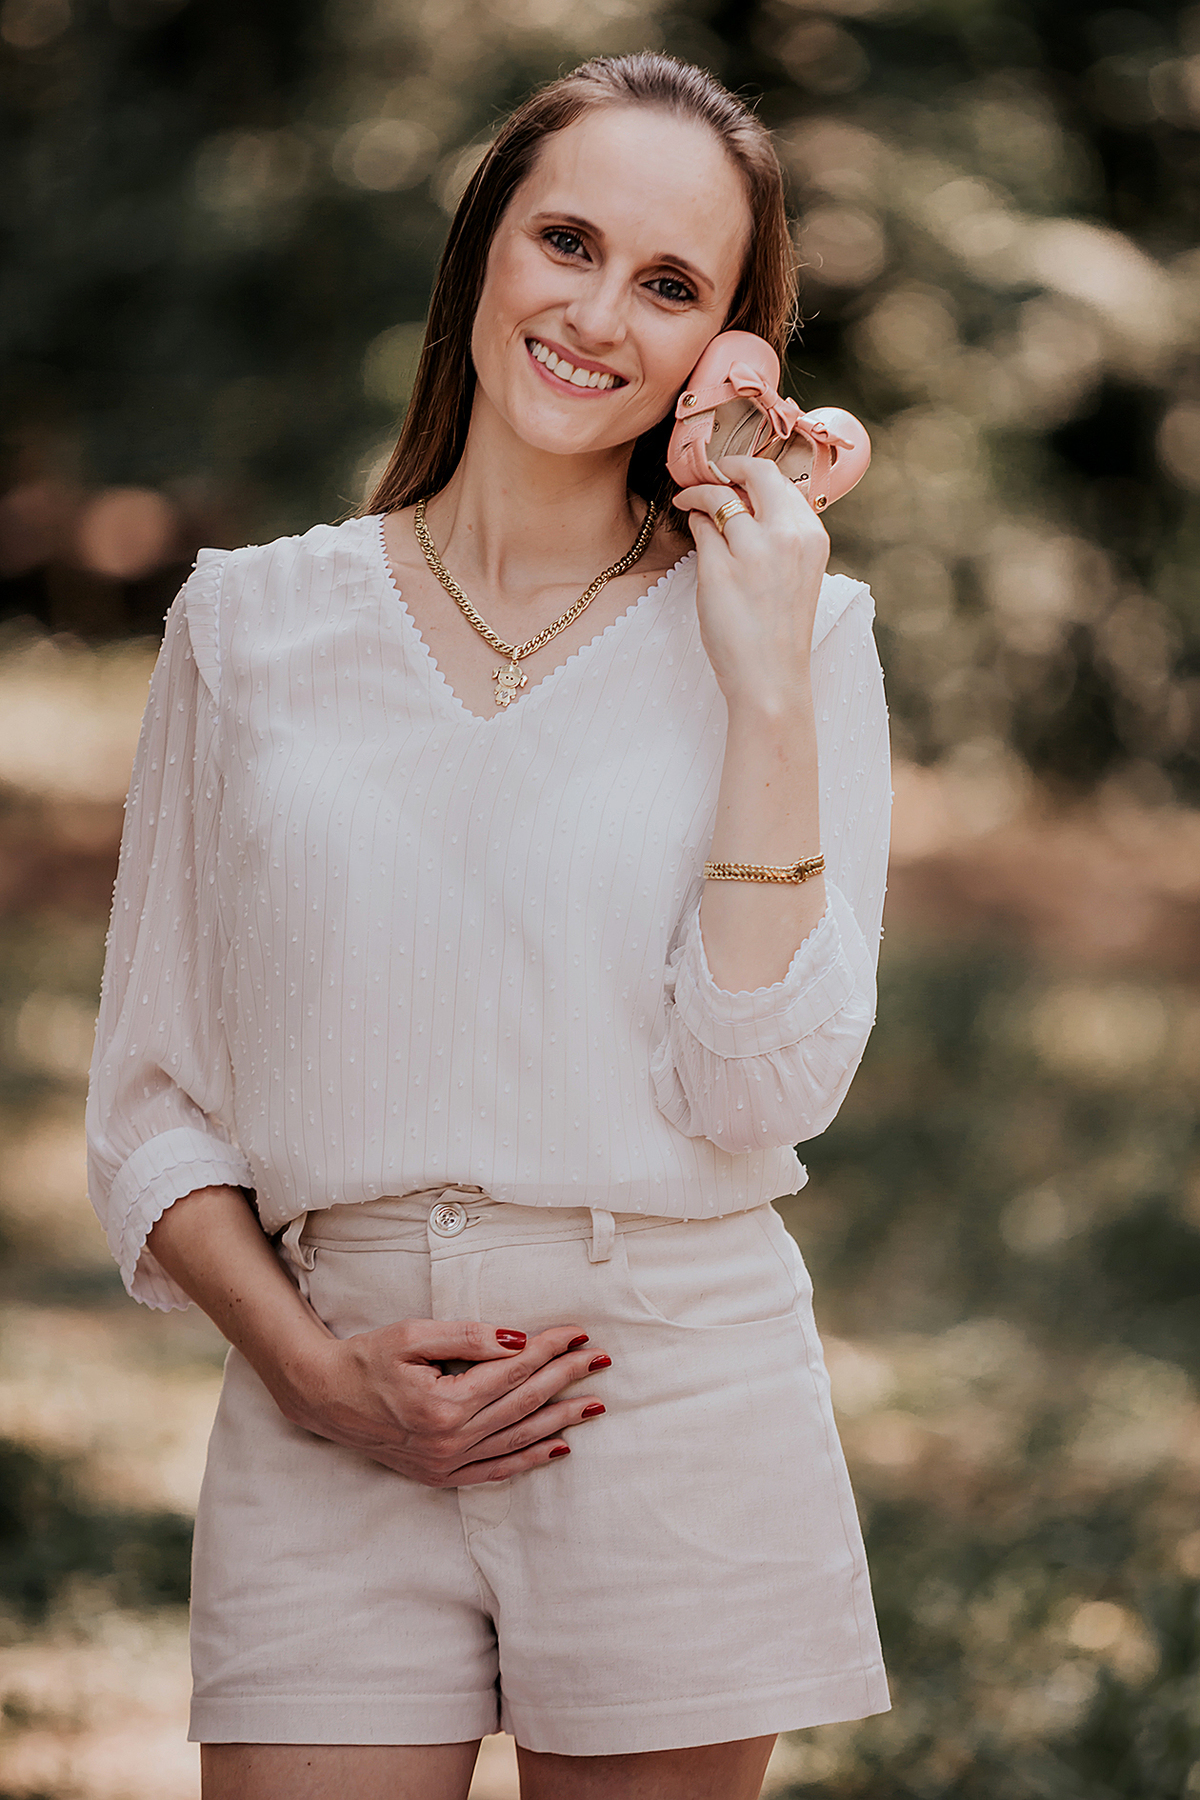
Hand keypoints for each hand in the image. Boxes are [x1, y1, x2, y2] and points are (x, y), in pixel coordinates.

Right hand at [275, 1318, 609, 1486]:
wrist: (325, 1397)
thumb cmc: (366, 1358)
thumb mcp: (412, 1335)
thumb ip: (468, 1337)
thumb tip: (519, 1340)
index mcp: (445, 1404)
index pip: (513, 1371)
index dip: (549, 1349)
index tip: (579, 1332)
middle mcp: (450, 1441)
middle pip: (523, 1403)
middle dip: (565, 1379)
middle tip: (600, 1360)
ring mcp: (446, 1464)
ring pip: (518, 1439)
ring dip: (560, 1419)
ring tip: (594, 1402)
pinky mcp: (440, 1476)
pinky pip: (496, 1471)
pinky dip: (530, 1459)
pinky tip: (559, 1447)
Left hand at [674, 455, 830, 712]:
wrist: (771, 678)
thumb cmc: (780, 631)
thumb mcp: (798, 573)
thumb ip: (784, 536)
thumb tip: (749, 500)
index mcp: (812, 537)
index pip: (782, 481)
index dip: (754, 470)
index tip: (736, 471)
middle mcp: (786, 536)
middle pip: (755, 473)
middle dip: (727, 464)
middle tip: (709, 469)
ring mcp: (752, 552)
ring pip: (719, 497)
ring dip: (699, 492)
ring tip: (688, 499)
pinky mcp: (718, 570)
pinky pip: (699, 527)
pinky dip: (691, 520)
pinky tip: (689, 524)